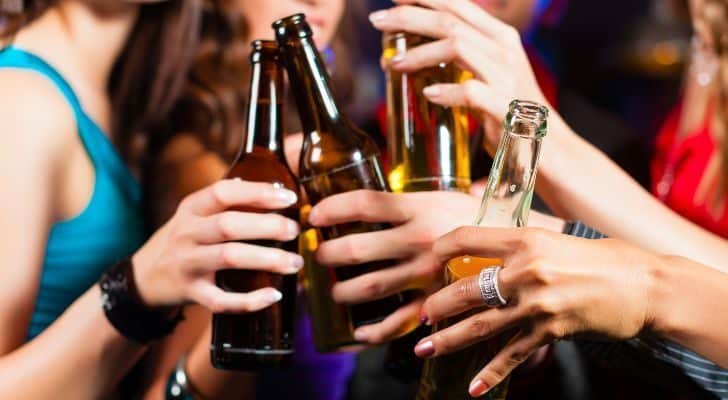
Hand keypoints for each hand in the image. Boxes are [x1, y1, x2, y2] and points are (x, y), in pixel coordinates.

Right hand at [132, 178, 302, 312]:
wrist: (143, 279)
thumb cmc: (184, 240)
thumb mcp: (195, 215)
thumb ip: (226, 202)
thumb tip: (272, 185)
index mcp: (191, 208)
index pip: (223, 192)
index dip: (258, 193)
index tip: (289, 197)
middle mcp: (187, 233)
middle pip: (229, 225)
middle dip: (268, 226)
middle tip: (295, 231)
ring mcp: (187, 264)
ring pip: (229, 258)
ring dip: (267, 259)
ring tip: (294, 262)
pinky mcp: (191, 293)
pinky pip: (221, 300)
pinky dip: (249, 300)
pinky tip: (273, 295)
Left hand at [309, 190, 479, 342]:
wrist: (524, 243)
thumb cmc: (479, 217)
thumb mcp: (442, 199)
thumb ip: (408, 204)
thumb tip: (368, 204)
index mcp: (420, 208)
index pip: (366, 203)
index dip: (333, 208)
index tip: (313, 216)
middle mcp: (419, 240)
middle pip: (358, 248)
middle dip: (328, 255)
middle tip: (318, 257)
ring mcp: (427, 273)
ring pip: (371, 287)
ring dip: (343, 293)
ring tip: (334, 293)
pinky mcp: (437, 301)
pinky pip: (399, 321)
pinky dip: (374, 332)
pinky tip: (358, 333)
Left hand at [369, 0, 548, 147]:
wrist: (552, 150)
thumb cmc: (512, 114)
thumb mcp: (487, 78)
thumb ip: (457, 62)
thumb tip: (405, 58)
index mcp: (500, 38)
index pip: (458, 5)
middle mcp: (505, 50)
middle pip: (450, 20)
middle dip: (408, 16)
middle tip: (377, 20)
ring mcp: (508, 78)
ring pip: (457, 46)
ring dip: (419, 53)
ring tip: (393, 64)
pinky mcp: (508, 109)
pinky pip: (472, 92)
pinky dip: (447, 91)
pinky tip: (428, 94)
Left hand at [416, 227, 657, 396]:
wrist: (645, 285)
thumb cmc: (602, 259)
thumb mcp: (555, 239)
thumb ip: (520, 244)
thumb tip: (489, 248)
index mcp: (525, 240)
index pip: (466, 238)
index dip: (441, 248)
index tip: (429, 260)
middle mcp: (526, 270)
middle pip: (466, 289)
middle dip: (437, 306)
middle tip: (420, 316)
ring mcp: (537, 304)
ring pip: (481, 325)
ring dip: (449, 339)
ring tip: (425, 348)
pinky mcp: (551, 331)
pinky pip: (513, 355)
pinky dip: (491, 373)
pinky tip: (473, 386)